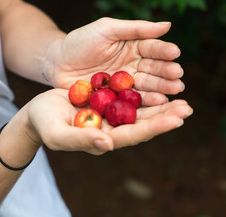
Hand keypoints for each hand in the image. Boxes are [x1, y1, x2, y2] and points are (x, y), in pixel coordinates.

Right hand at [25, 88, 191, 154]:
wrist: (38, 111)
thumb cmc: (44, 124)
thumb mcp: (58, 133)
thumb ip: (81, 140)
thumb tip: (107, 144)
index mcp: (105, 138)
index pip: (134, 134)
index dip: (155, 127)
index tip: (176, 119)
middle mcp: (114, 127)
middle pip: (144, 122)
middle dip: (166, 115)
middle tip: (187, 107)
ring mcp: (112, 113)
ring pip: (141, 108)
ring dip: (161, 101)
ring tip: (181, 94)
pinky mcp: (109, 99)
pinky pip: (131, 93)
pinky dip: (145, 88)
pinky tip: (159, 80)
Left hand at [43, 17, 184, 105]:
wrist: (57, 63)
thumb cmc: (80, 42)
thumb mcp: (106, 29)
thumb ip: (136, 28)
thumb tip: (168, 25)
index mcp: (134, 46)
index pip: (152, 48)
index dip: (163, 51)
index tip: (175, 53)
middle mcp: (134, 65)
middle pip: (154, 69)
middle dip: (166, 72)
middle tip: (178, 76)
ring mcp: (127, 83)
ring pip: (148, 85)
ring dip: (162, 88)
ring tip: (175, 90)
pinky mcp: (118, 98)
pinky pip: (134, 100)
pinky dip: (147, 101)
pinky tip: (159, 102)